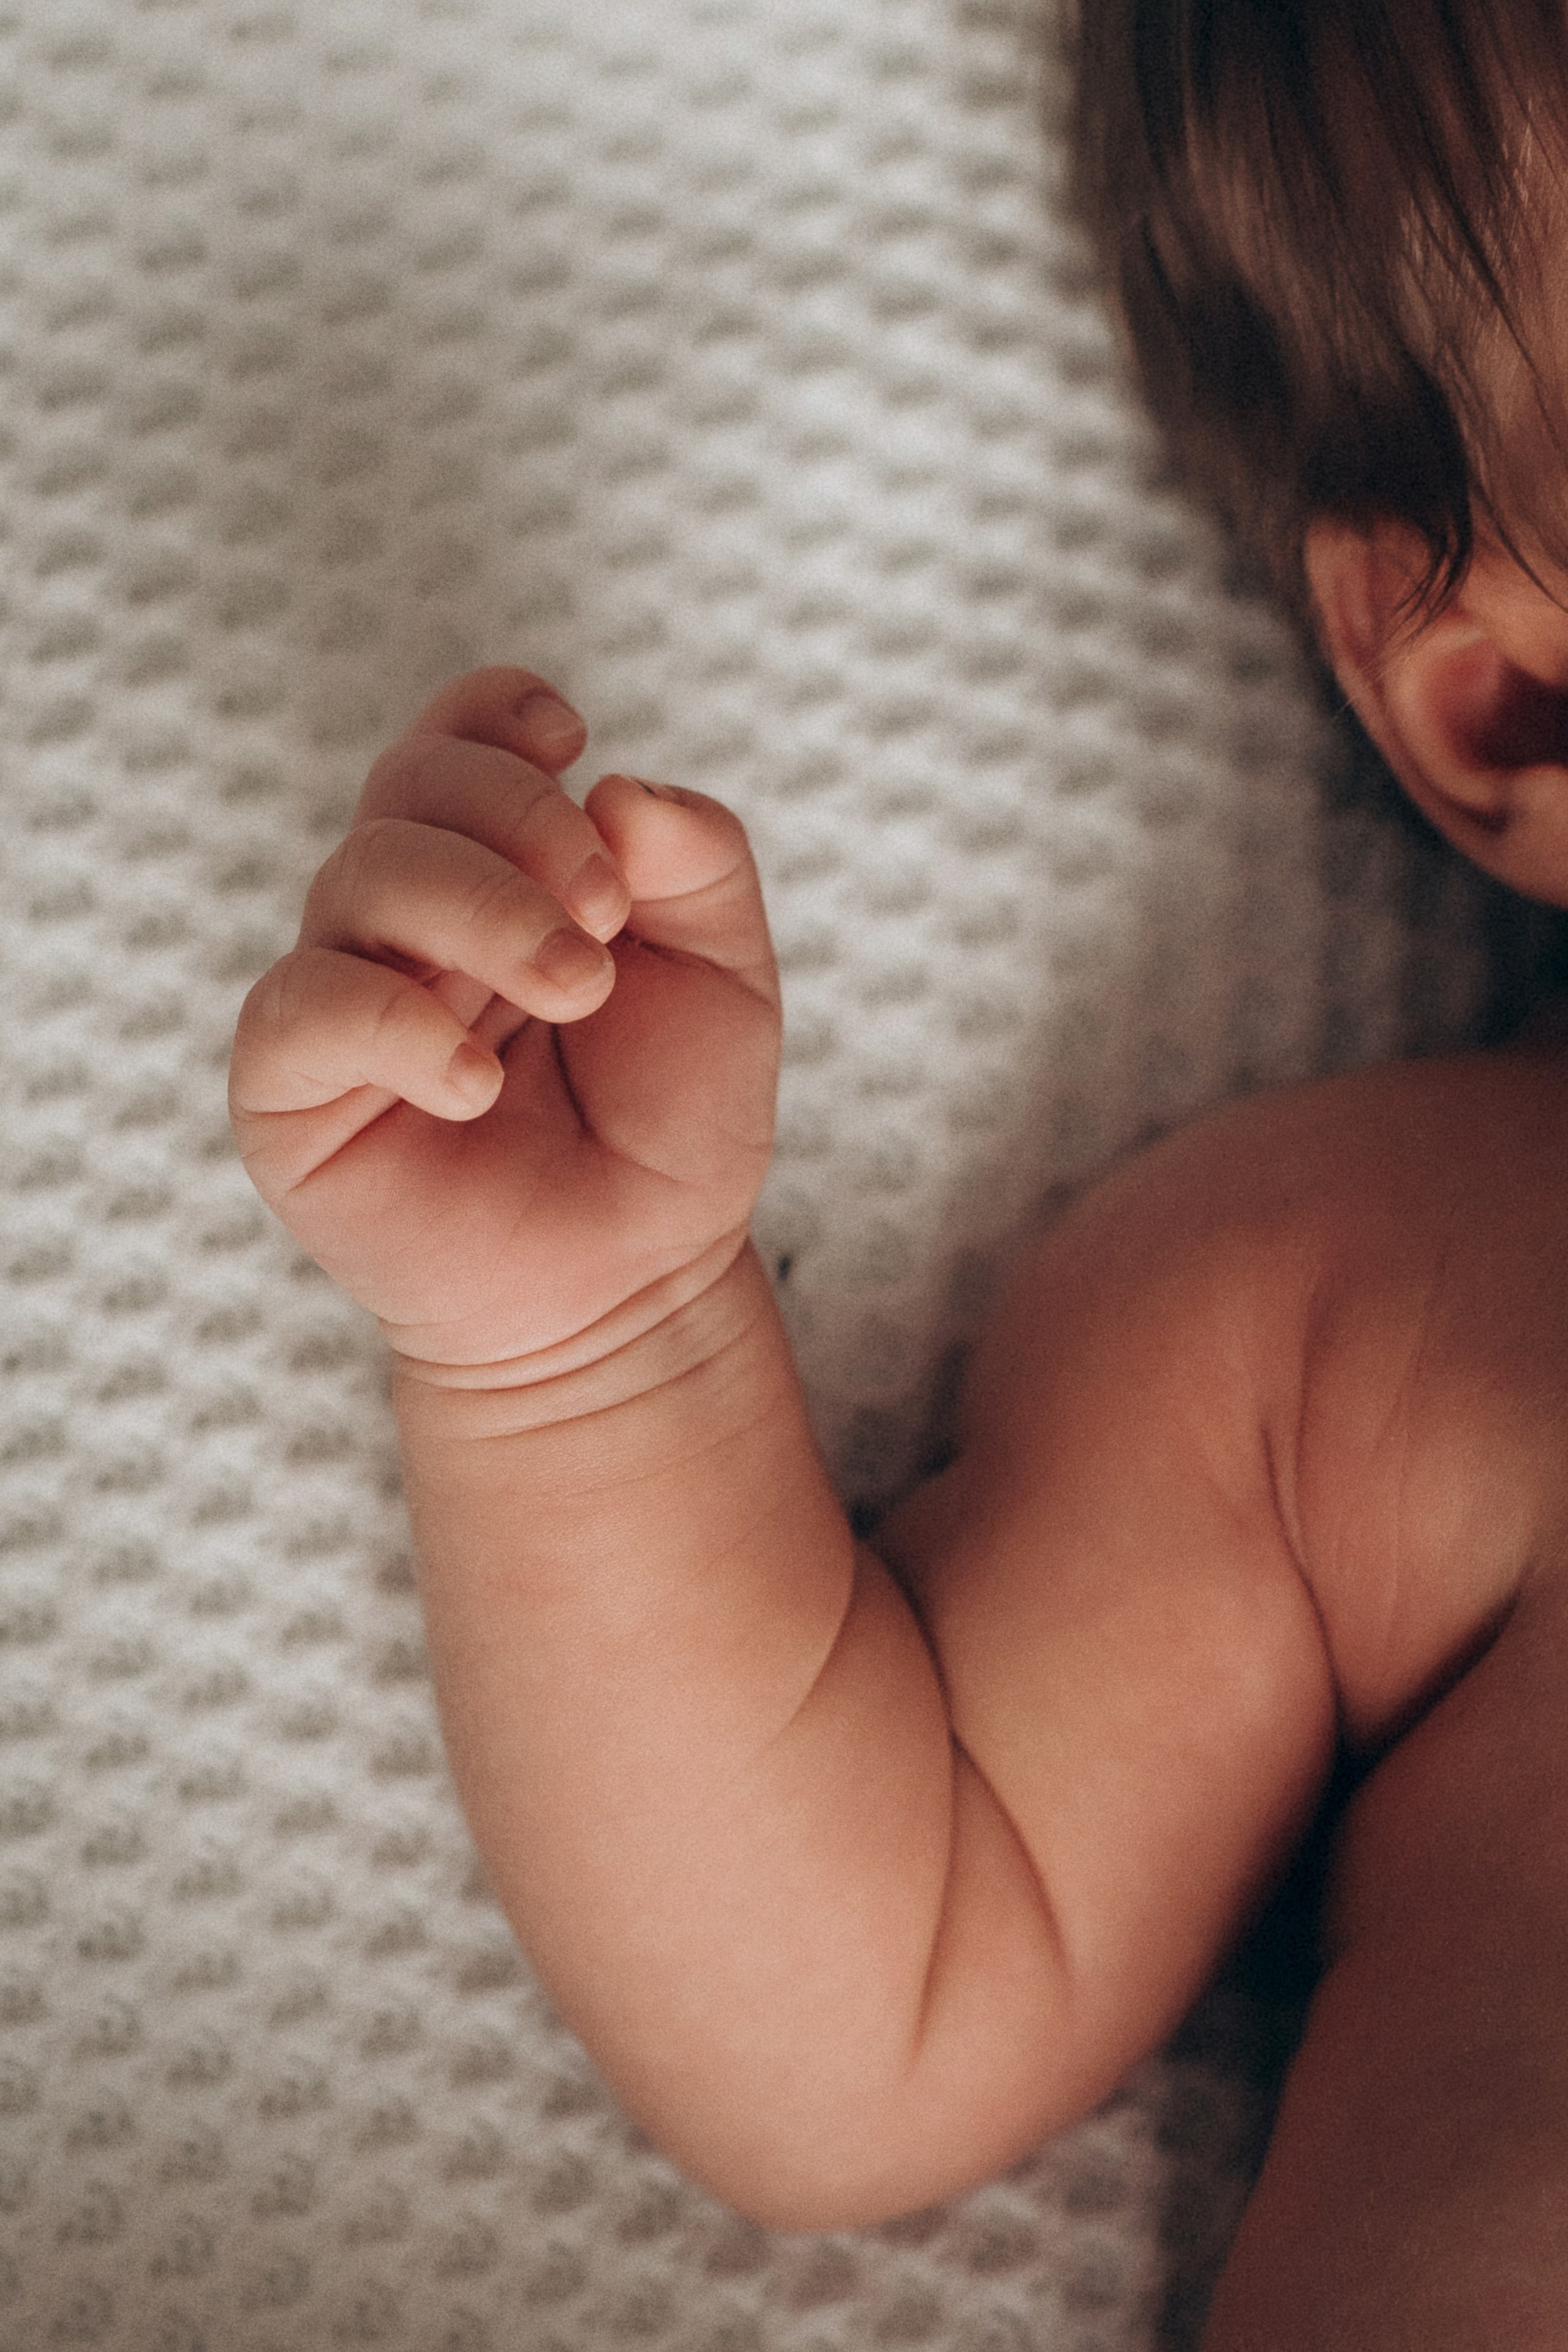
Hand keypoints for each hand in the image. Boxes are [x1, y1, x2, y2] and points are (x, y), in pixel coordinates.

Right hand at [229, 668, 779, 1370]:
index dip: (497, 715)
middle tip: (604, 915)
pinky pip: (306, 1009)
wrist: (633, 1285)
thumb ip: (700, 865)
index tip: (571, 743)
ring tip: (578, 990)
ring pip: (360, 874)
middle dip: (519, 819)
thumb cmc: (665, 1129)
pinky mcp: (292, 1090)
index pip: (458, 738)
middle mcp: (403, 915)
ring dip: (482, 912)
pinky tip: (477, 1083)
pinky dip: (395, 1024)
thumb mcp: (728, 979)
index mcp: (493, 868)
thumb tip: (620, 785)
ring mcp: (341, 994)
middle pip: (412, 784)